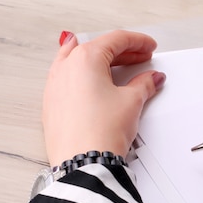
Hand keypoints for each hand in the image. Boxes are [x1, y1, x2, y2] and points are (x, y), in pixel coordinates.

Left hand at [42, 30, 165, 165]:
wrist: (82, 162)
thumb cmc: (100, 132)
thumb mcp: (131, 102)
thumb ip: (143, 84)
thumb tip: (150, 79)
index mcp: (85, 59)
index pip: (115, 40)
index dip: (137, 41)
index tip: (149, 46)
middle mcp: (65, 68)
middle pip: (97, 48)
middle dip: (122, 51)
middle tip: (140, 57)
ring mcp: (55, 86)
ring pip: (78, 61)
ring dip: (100, 61)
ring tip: (116, 65)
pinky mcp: (52, 104)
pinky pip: (68, 79)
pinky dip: (84, 76)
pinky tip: (93, 83)